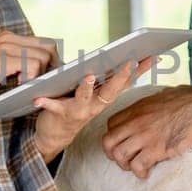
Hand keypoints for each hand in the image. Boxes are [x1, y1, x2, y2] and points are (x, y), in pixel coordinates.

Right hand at [0, 32, 59, 108]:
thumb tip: (39, 69)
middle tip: (47, 82)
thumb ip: (14, 62)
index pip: (42, 41)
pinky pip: (32, 64)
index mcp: (7, 38)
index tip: (51, 75)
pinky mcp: (2, 59)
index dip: (52, 58)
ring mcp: (5, 47)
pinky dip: (31, 77)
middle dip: (53, 65)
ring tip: (28, 84)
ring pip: (43, 55)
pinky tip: (19, 84)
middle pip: (48, 45)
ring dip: (42, 74)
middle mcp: (8, 38)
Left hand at [33, 58, 151, 160]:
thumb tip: (120, 55)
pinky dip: (46, 102)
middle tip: (128, 61)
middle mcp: (97, 104)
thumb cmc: (76, 105)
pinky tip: (38, 98)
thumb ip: (105, 77)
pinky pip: (54, 107)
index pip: (126, 80)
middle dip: (120, 75)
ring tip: (89, 75)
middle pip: (111, 88)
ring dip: (87, 86)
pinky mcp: (61, 114)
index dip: (140, 69)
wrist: (55, 135)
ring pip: (85, 97)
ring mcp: (80, 110)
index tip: (153, 55)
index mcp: (105, 95)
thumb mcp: (95, 91)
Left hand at [102, 85, 191, 179]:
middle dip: (113, 154)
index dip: (114, 136)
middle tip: (124, 159)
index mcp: (137, 108)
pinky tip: (146, 173)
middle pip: (108, 141)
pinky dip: (139, 173)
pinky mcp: (155, 150)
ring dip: (124, 164)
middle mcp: (136, 122)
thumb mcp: (163, 96)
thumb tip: (155, 104)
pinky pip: (137, 166)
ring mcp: (144, 136)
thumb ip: (152, 104)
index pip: (111, 124)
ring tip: (135, 167)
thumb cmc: (189, 101)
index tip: (123, 142)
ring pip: (119, 155)